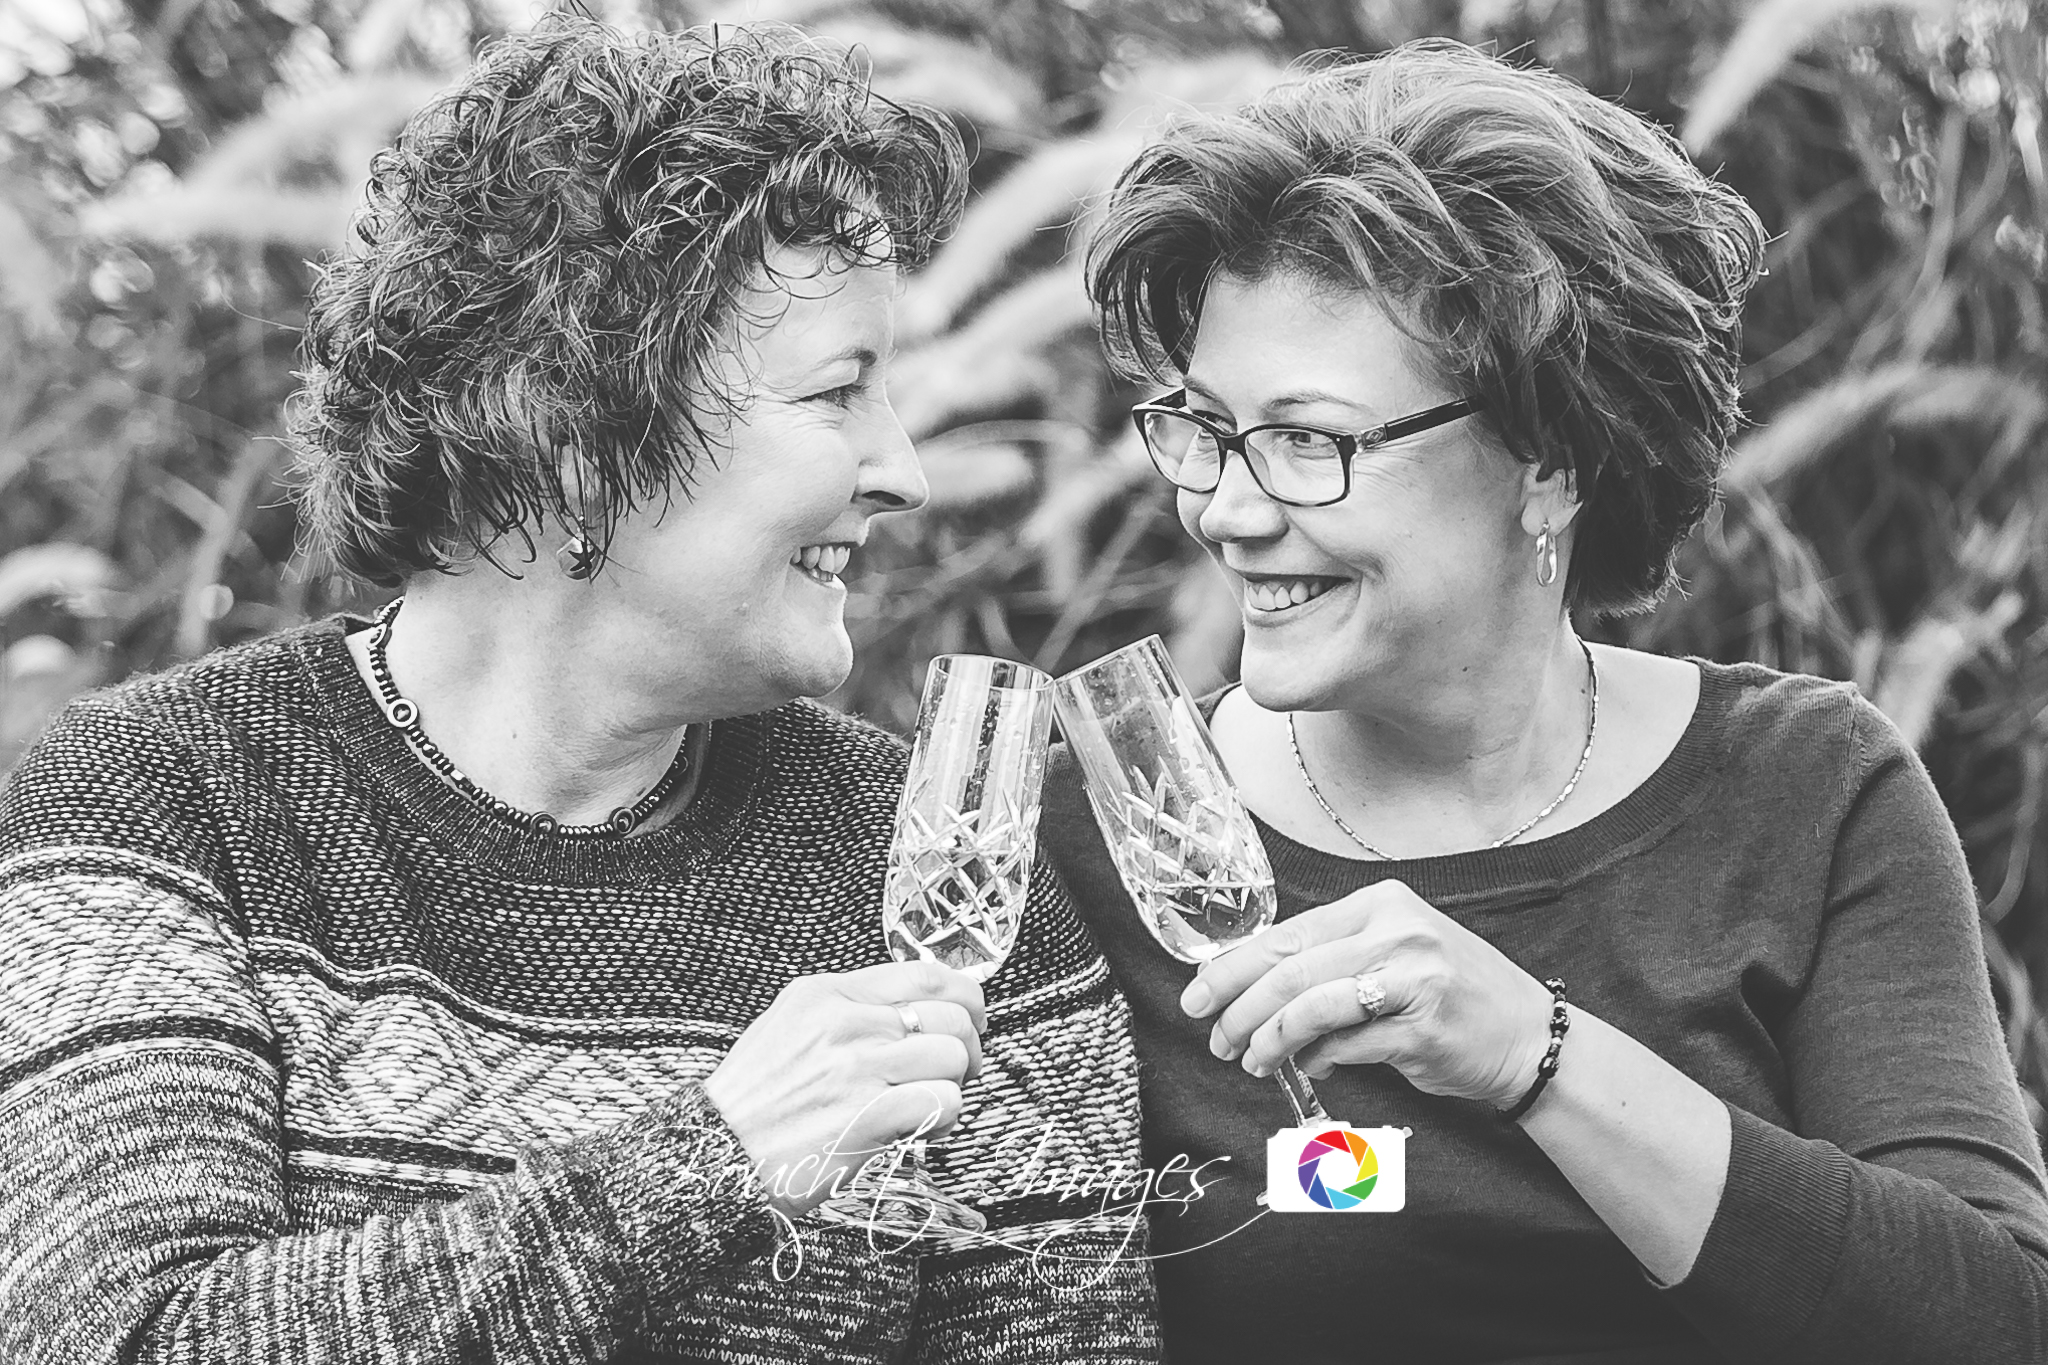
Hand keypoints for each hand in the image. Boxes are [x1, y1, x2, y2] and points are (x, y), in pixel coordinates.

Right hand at [703, 961, 984, 1216]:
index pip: (923, 974)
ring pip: (952, 1057)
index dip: (964, 996)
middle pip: (949, 1015)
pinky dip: (943, 1119)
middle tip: (958, 1072)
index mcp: (826, 994)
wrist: (716, 1155)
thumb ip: (847, 1010)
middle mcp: (844, 1023)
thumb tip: (914, 1010)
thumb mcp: (789, 1027)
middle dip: (967, 1047)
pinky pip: (943, 1101)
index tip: (971, 1019)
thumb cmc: (754, 1102)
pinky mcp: (868, 1114)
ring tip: (928, 1105)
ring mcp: (857, 1067)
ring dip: (952, 1086)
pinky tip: (920, 1129)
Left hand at [1180, 879, 1553, 1107]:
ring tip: (1250, 1059)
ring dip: (1268, 1040)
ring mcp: (1412, 979)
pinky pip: (1345, 1046)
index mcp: (1382, 905)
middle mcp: (1397, 933)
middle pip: (1290, 969)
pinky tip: (1308, 1067)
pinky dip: (1315, 1060)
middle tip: (1213, 1036)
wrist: (1530, 1036)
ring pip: (1310, 1007)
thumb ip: (1333, 963)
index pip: (1288, 934)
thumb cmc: (1454, 995)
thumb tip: (1254, 990)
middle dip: (1238, 1007)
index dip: (1234, 968)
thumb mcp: (1395, 954)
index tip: (1199, 994)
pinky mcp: (1421, 1028)